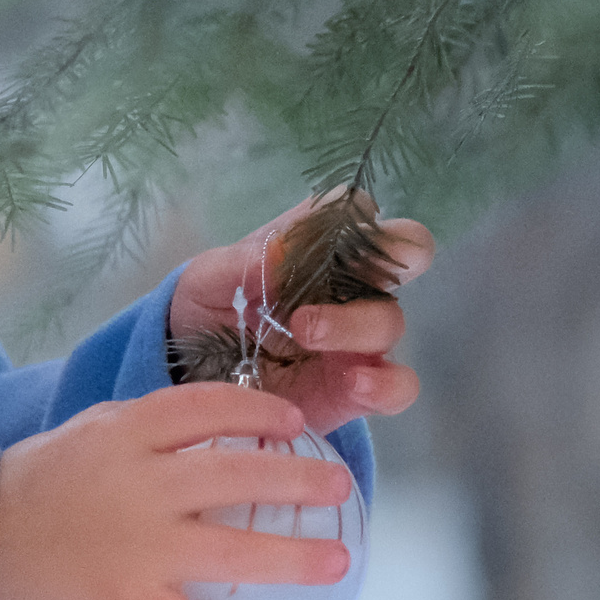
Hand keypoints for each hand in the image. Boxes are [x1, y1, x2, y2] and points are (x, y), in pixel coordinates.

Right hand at [0, 384, 354, 599]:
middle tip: (339, 487)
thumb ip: (134, 432)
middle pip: (240, 473)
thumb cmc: (18, 491)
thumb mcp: (77, 438)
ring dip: (293, 557)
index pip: (208, 408)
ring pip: (234, 549)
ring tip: (337, 560)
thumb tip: (197, 429)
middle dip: (299, 478)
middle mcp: (140, 483)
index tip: (292, 421)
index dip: (259, 411)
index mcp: (125, 435)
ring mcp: (136, 545)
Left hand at [168, 193, 433, 433]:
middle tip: (316, 286)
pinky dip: (387, 383)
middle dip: (379, 262)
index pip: (361, 211)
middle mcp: (352, 285)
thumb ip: (241, 262)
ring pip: (392, 320)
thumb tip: (279, 250)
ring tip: (304, 333)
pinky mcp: (360, 389)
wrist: (194, 374)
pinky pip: (400, 386)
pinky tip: (355, 383)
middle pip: (405, 255)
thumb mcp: (207, 279)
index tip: (321, 236)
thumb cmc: (210, 309)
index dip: (354, 217)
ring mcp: (359, 338)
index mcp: (321, 246)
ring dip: (354, 325)